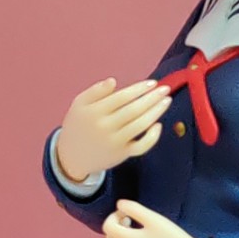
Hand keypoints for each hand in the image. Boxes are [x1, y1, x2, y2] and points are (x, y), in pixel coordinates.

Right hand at [55, 78, 172, 180]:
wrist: (72, 156)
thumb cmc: (78, 125)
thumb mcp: (79, 104)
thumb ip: (95, 91)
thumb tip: (113, 81)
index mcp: (94, 112)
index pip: (121, 97)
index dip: (138, 89)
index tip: (152, 83)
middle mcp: (105, 127)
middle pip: (133, 110)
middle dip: (152, 98)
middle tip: (165, 88)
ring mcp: (115, 142)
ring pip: (140, 126)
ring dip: (156, 112)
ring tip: (166, 101)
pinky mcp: (122, 155)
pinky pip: (141, 146)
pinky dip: (152, 137)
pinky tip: (158, 125)